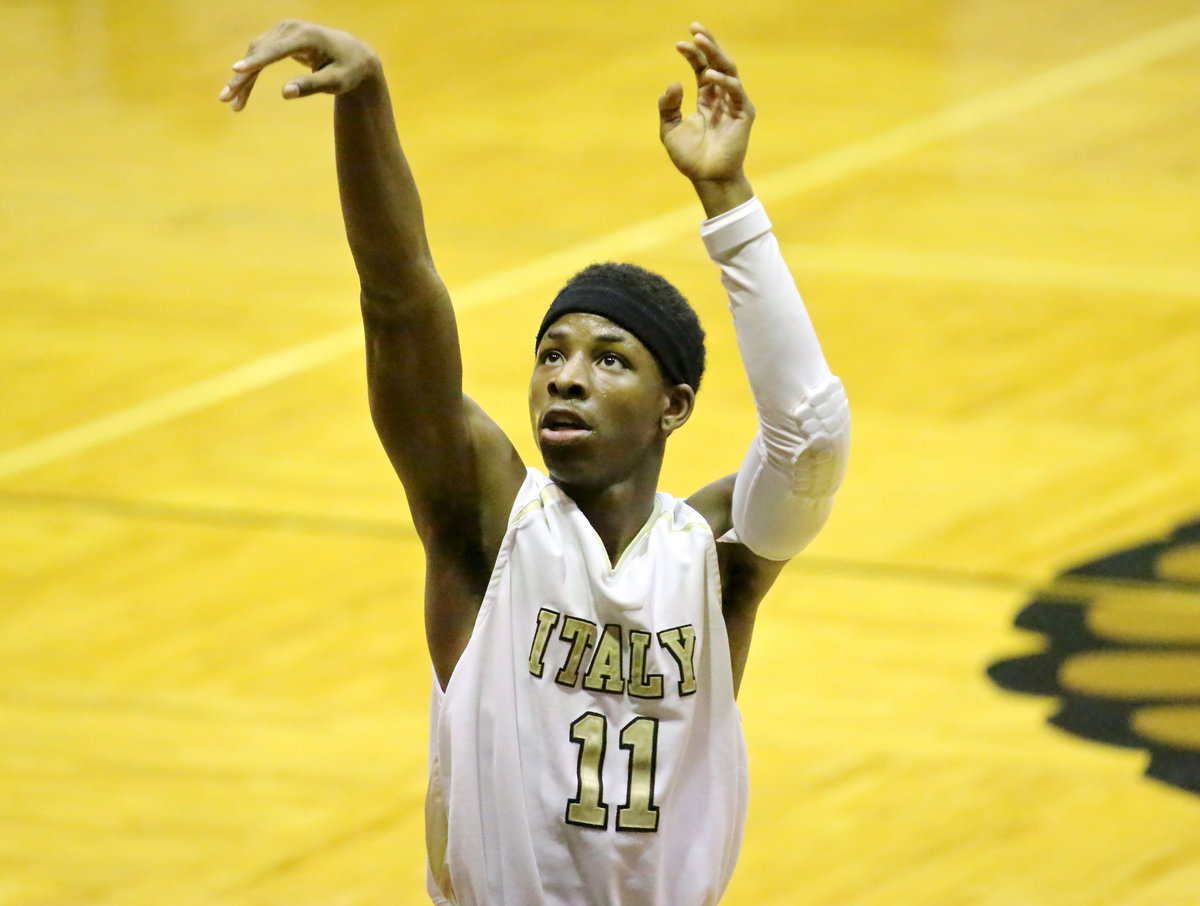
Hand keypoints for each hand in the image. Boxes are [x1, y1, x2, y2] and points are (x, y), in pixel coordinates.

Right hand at [218, 20, 379, 111]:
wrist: (354, 55)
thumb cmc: (348, 70)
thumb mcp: (336, 82)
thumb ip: (312, 86)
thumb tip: (286, 93)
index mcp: (307, 37)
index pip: (277, 50)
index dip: (257, 61)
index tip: (237, 70)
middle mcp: (291, 28)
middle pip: (259, 52)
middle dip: (242, 77)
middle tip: (225, 99)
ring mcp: (283, 30)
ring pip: (254, 54)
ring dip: (242, 79)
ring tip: (233, 104)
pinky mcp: (278, 37)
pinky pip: (258, 55)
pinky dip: (250, 74)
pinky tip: (242, 94)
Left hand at [658, 24, 754, 183]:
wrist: (706, 178)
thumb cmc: (690, 158)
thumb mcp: (669, 129)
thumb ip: (668, 106)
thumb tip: (675, 82)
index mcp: (706, 99)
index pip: (702, 68)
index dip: (692, 54)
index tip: (678, 43)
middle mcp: (722, 97)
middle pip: (717, 62)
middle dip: (707, 44)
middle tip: (695, 28)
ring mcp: (734, 104)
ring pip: (728, 71)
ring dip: (715, 54)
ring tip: (700, 41)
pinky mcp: (743, 114)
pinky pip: (735, 91)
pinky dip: (723, 81)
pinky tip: (709, 75)